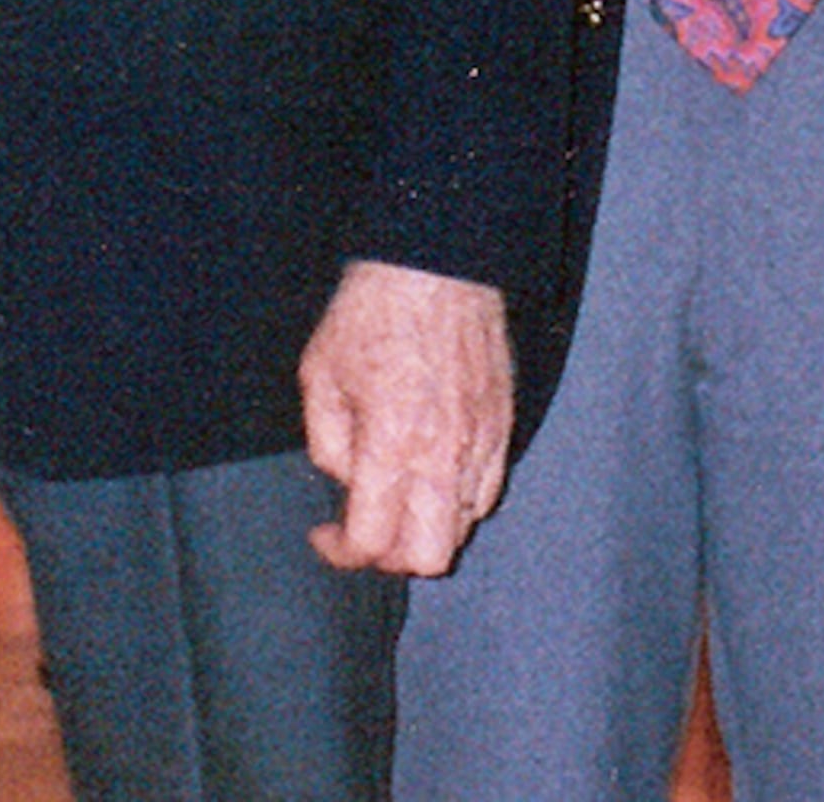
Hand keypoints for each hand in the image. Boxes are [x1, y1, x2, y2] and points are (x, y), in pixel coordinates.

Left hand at [295, 259, 511, 578]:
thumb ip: (327, 442)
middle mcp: (444, 454)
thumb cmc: (372, 312)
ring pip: (461, 529)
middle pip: (428, 558)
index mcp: (391, 442)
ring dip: (423, 530)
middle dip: (388, 557)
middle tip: (362, 531)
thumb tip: (344, 481)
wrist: (435, 265)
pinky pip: (485, 494)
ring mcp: (482, 444)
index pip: (373, 539)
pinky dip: (455, 503)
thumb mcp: (319, 374)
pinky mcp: (504, 429)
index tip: (325, 536)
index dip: (341, 552)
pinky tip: (428, 477)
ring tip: (395, 502)